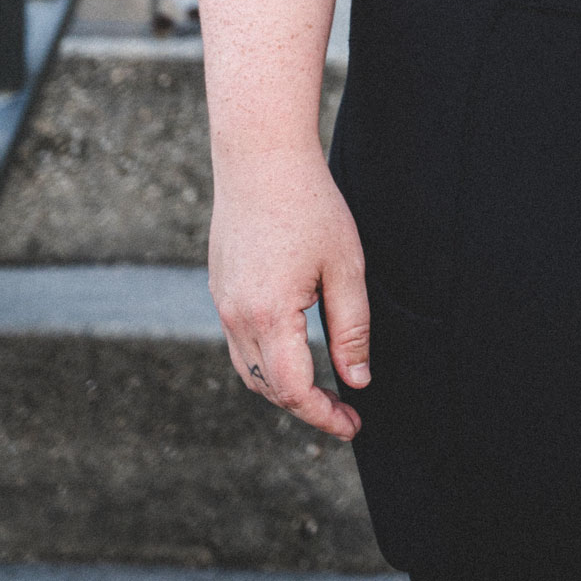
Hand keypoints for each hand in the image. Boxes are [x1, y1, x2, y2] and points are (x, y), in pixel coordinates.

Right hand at [208, 144, 370, 438]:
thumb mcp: (346, 267)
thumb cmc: (311, 206)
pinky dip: (266, 359)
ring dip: (283, 386)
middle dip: (306, 406)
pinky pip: (239, 341)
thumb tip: (357, 380)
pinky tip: (295, 351)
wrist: (261, 158)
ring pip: (248, 368)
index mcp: (268, 315)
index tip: (352, 425)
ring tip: (324, 389)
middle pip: (267, 387)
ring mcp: (222, 301)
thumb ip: (351, 328)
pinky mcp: (221, 286)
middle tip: (346, 412)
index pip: (293, 390)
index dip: (323, 415)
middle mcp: (235, 316)